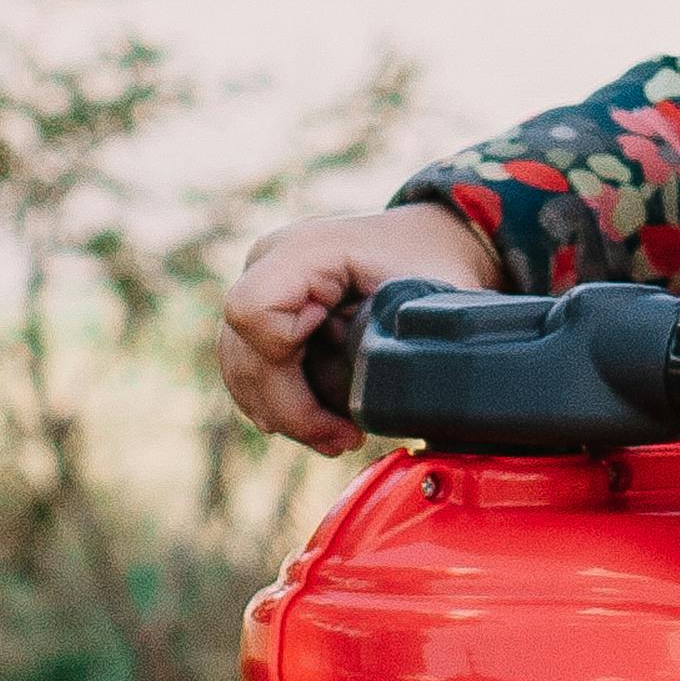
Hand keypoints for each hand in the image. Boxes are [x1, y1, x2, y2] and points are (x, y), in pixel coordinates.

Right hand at [220, 199, 500, 453]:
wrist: (427, 241)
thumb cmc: (433, 264)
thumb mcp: (439, 298)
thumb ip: (417, 343)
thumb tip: (414, 411)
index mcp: (305, 250)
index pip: (253, 310)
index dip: (283, 358)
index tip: (343, 375)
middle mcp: (269, 261)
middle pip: (242, 349)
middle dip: (290, 408)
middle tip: (346, 439)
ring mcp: (261, 286)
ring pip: (240, 366)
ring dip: (284, 413)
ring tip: (338, 438)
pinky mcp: (264, 313)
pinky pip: (248, 367)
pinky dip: (279, 402)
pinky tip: (319, 424)